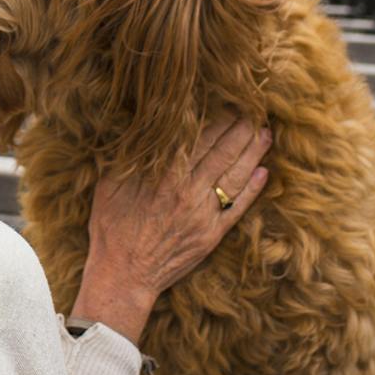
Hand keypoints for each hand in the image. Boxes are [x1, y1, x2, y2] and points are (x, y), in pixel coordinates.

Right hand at [69, 114, 269, 342]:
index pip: (197, 137)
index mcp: (163, 174)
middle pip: (221, 151)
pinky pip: (238, 208)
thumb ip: (128, 156)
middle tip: (255, 109)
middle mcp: (187, 190)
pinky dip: (252, 189)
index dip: (216, 117)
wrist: (124, 273)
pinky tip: (263, 173)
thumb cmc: (111, 227)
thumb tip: (137, 128)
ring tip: (265, 133)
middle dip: (240, 128)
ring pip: (234, 175)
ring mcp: (203, 213)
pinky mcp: (212, 235)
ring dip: (253, 152)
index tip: (228, 100)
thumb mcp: (109, 184)